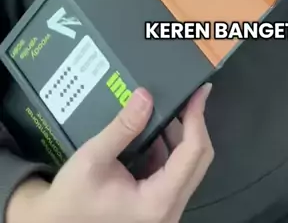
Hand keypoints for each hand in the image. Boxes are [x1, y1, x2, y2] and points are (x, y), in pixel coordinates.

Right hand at [6, 83, 212, 222]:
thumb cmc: (72, 198)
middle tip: (188, 96)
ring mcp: (165, 210)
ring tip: (168, 108)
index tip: (198, 92)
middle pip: (197, 161)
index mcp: (157, 202)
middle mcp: (169, 210)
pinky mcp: (158, 207)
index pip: (192, 154)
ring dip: (181, 137)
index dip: (197, 119)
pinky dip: (169, 150)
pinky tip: (156, 130)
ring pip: (189, 167)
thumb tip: (146, 96)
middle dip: (193, 125)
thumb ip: (122, 127)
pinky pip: (175, 174)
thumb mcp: (93, 159)